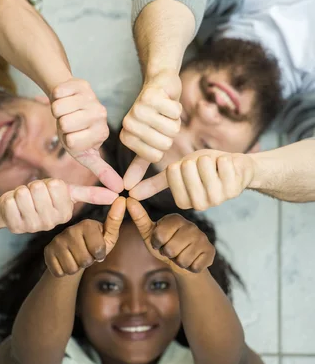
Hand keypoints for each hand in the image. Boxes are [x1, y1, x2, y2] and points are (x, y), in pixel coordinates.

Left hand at [0, 178, 117, 233]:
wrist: (15, 209)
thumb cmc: (42, 197)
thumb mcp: (67, 191)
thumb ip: (90, 194)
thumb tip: (117, 194)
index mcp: (66, 213)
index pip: (57, 186)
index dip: (50, 184)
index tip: (50, 192)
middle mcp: (52, 223)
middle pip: (39, 188)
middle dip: (34, 186)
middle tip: (34, 196)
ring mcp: (33, 227)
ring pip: (24, 194)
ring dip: (21, 192)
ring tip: (25, 200)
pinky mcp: (15, 226)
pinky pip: (10, 201)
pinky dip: (9, 199)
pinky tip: (14, 208)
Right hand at [44, 197, 125, 276]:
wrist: (72, 254)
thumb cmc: (94, 245)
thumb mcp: (108, 236)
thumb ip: (115, 220)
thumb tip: (122, 199)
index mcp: (87, 224)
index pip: (98, 249)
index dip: (100, 255)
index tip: (98, 251)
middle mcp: (70, 230)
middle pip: (85, 260)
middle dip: (88, 262)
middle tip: (85, 255)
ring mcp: (57, 241)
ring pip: (72, 268)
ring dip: (76, 268)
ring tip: (76, 258)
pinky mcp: (47, 252)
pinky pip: (59, 271)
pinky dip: (64, 272)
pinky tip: (65, 262)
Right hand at [51, 78, 122, 192]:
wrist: (71, 103)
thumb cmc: (76, 131)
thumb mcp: (86, 153)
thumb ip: (101, 169)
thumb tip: (119, 189)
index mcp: (101, 133)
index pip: (71, 141)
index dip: (66, 138)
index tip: (74, 135)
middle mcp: (100, 115)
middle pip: (64, 124)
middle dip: (60, 124)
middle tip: (70, 121)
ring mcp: (91, 97)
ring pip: (58, 107)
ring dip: (57, 110)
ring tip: (68, 110)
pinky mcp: (81, 83)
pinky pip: (57, 92)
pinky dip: (56, 96)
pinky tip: (66, 97)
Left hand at [121, 70, 181, 189]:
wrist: (160, 84)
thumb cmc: (156, 116)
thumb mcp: (148, 142)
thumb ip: (139, 165)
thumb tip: (128, 188)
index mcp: (127, 137)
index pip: (155, 156)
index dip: (163, 145)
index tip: (157, 132)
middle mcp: (129, 123)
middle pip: (164, 144)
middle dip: (170, 132)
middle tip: (162, 120)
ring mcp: (138, 109)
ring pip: (171, 128)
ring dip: (174, 119)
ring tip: (164, 111)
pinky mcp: (150, 96)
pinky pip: (175, 112)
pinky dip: (176, 107)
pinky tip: (167, 101)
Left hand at [127, 197, 214, 273]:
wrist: (184, 263)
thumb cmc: (164, 245)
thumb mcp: (150, 233)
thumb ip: (139, 218)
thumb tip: (128, 199)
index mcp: (175, 218)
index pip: (159, 235)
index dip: (157, 244)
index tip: (160, 242)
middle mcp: (191, 225)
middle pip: (171, 249)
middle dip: (168, 254)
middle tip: (171, 251)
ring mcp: (202, 237)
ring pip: (183, 259)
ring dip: (179, 262)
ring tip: (181, 255)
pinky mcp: (210, 251)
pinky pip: (195, 266)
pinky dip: (190, 268)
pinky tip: (192, 261)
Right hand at [130, 150, 254, 209]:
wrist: (234, 169)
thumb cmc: (203, 169)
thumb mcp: (176, 172)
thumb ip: (154, 183)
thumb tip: (130, 193)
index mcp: (184, 202)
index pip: (172, 173)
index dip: (180, 165)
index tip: (188, 169)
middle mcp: (200, 205)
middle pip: (187, 168)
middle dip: (195, 160)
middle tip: (204, 167)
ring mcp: (218, 199)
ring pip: (204, 165)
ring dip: (210, 159)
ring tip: (215, 167)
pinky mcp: (234, 190)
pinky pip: (223, 163)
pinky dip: (224, 159)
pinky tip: (228, 168)